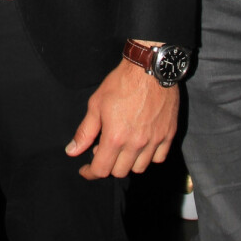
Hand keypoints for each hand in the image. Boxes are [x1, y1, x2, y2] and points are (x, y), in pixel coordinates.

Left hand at [65, 58, 178, 178]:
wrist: (149, 68)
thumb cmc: (121, 83)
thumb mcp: (96, 104)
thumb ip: (85, 132)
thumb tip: (72, 151)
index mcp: (115, 137)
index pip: (101, 169)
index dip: (90, 173)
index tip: (85, 170)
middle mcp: (136, 143)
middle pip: (120, 172)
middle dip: (108, 165)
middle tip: (103, 150)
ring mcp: (154, 140)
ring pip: (139, 168)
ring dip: (128, 163)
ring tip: (122, 148)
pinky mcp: (169, 134)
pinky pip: (159, 158)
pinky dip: (148, 157)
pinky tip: (141, 145)